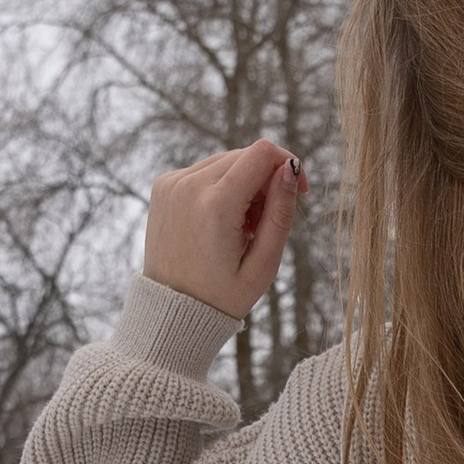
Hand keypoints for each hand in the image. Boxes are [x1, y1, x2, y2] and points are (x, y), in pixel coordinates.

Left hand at [142, 139, 306, 318]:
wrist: (172, 310)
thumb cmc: (222, 296)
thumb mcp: (263, 264)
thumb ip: (280, 213)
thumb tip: (290, 169)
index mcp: (216, 205)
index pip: (262, 153)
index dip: (287, 164)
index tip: (299, 190)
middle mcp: (189, 185)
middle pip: (245, 156)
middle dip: (265, 181)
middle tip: (263, 224)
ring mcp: (172, 183)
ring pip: (225, 161)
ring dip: (243, 184)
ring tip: (241, 227)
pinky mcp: (163, 185)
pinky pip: (204, 171)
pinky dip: (220, 187)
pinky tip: (220, 222)